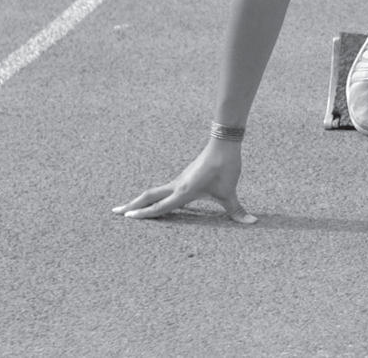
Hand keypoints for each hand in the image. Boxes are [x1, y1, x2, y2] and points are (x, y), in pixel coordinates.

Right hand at [113, 140, 256, 223]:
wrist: (224, 144)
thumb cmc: (225, 168)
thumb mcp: (230, 192)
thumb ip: (237, 210)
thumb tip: (252, 223)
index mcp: (184, 192)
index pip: (159, 207)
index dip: (143, 214)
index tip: (126, 218)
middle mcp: (177, 186)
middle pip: (149, 196)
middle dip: (132, 205)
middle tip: (115, 212)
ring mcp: (180, 180)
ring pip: (156, 191)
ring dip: (142, 200)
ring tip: (130, 208)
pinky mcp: (185, 176)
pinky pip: (165, 189)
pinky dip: (154, 195)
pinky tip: (155, 200)